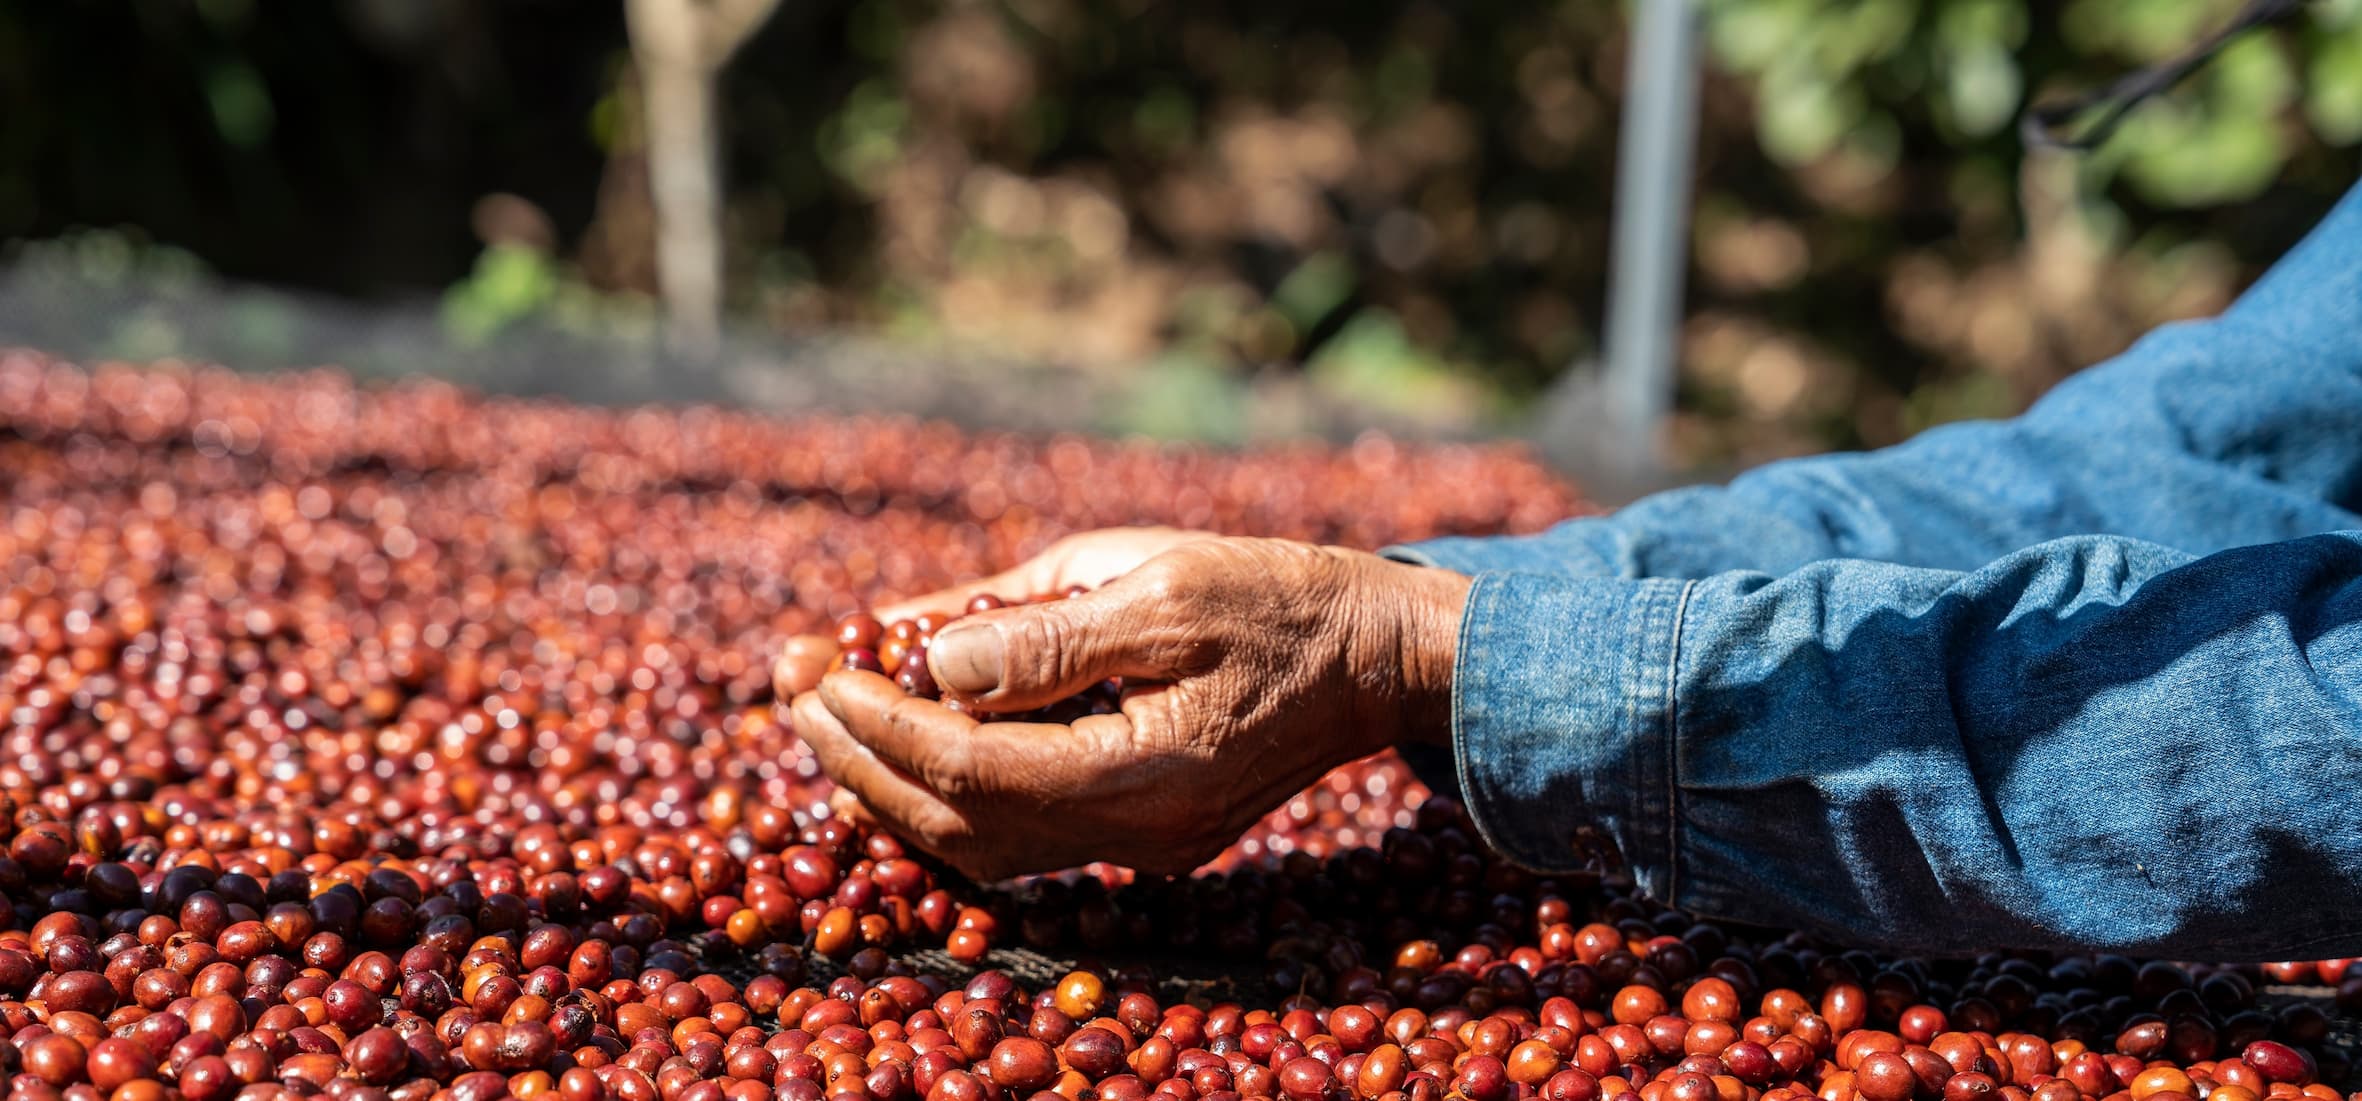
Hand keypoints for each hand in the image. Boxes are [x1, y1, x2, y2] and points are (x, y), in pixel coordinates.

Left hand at [787, 536, 1468, 879]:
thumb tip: (931, 662)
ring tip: (824, 712)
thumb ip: (1045, 631)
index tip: (812, 664)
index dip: (876, 719)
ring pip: (979, 841)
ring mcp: (1142, 842)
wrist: (1378, 653)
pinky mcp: (1143, 829)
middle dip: (861, 756)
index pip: (969, 768)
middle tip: (790, 687)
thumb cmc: (1278, 599)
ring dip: (890, 781)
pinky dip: (946, 788)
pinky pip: (1018, 829)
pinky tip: (902, 736)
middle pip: (959, 822)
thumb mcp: (1161, 585)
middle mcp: (1137, 832)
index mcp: (1147, 773)